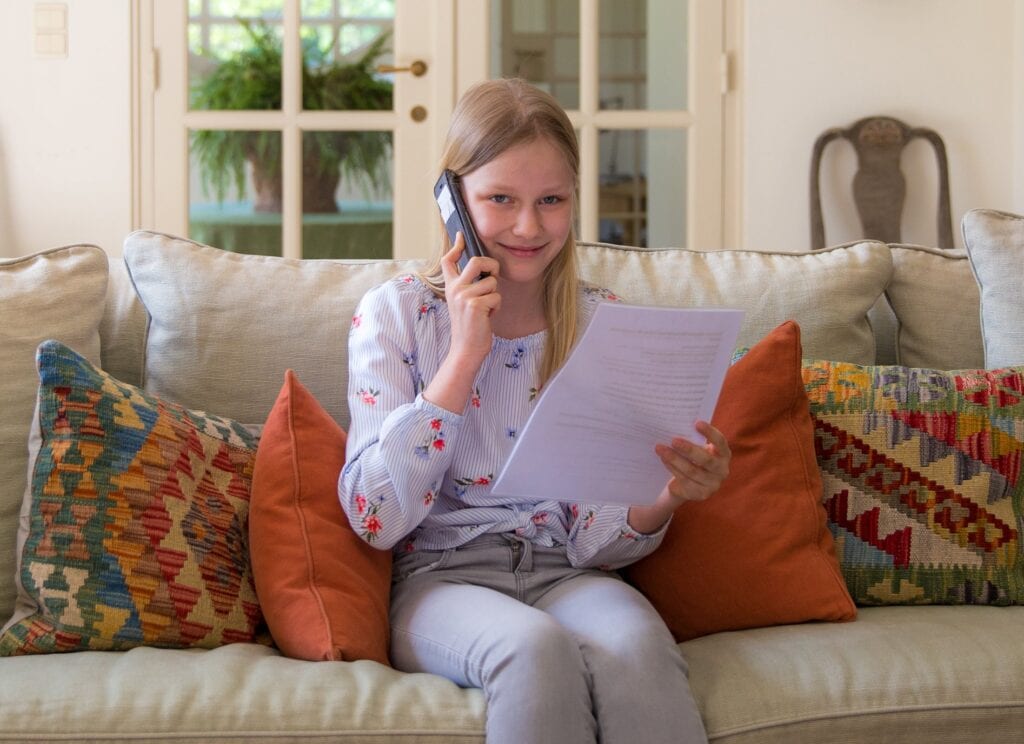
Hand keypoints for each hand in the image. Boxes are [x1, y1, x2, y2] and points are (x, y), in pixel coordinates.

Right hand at [439, 232, 501, 364]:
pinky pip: (496, 297)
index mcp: (450, 287)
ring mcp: (464, 296)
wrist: (465, 349)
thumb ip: (469, 286)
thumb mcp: (464, 303)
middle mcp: (455, 289)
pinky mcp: (475, 305)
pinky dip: (497, 307)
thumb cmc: (470, 326)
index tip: (461, 235)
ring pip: (492, 282)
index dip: (456, 246)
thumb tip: (485, 270)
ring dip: (495, 295)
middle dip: (492, 266)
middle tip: (493, 277)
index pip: (448, 261)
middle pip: (477, 261)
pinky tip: (487, 317)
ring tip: (486, 309)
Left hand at [654, 420, 730, 506]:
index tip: (696, 423)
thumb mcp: (697, 449)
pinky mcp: (701, 494)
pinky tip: (664, 460)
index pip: (720, 442)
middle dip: (688, 449)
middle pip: (706, 460)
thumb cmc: (694, 458)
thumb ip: (693, 439)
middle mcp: (722, 470)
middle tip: (673, 440)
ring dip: (675, 459)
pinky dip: (673, 468)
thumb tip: (676, 425)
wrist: (689, 483)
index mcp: (724, 454)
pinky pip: (685, 480)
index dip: (710, 432)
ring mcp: (713, 484)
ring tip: (661, 449)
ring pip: (692, 471)